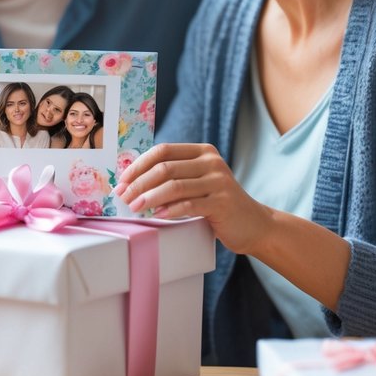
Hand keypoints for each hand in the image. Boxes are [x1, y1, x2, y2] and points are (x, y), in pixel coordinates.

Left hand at [114, 143, 270, 253]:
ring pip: (175, 186)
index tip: (122, 181)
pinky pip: (189, 204)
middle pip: (165, 168)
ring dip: (150, 197)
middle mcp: (212, 162)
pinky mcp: (223, 202)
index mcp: (202, 152)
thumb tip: (132, 183)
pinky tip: (157, 216)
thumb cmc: (217, 205)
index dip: (139, 165)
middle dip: (139, 183)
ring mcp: (219, 181)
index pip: (163, 151)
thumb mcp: (197, 183)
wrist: (253, 224)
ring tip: (135, 208)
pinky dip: (170, 210)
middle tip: (124, 198)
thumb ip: (174, 177)